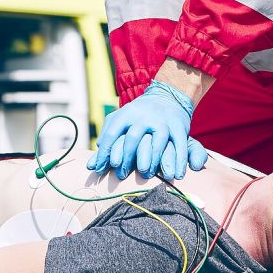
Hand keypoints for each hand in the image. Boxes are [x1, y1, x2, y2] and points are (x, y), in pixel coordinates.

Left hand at [86, 80, 207, 179]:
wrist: (167, 97)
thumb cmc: (137, 117)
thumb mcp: (120, 120)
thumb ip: (106, 139)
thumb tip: (92, 164)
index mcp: (126, 114)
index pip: (112, 133)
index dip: (104, 152)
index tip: (99, 170)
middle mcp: (144, 116)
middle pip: (133, 138)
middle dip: (126, 157)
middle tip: (121, 175)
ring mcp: (162, 122)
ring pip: (157, 142)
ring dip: (151, 161)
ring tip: (145, 175)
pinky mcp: (179, 127)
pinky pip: (180, 146)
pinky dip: (178, 162)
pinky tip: (176, 175)